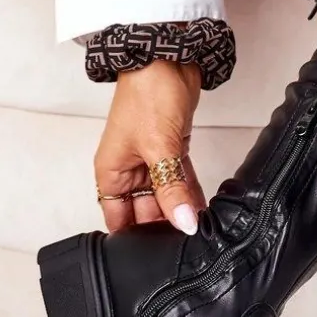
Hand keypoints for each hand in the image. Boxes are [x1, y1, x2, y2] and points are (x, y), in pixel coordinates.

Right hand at [95, 60, 205, 233]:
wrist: (168, 59)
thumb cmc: (147, 94)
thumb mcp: (159, 149)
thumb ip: (172, 190)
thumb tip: (183, 223)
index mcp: (111, 172)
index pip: (119, 218)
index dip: (135, 238)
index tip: (157, 256)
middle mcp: (128, 170)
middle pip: (145, 211)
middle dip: (165, 225)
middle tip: (188, 241)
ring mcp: (151, 161)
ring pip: (166, 197)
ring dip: (181, 210)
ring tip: (201, 229)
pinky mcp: (172, 151)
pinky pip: (180, 181)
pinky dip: (191, 194)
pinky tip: (205, 209)